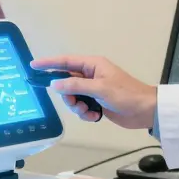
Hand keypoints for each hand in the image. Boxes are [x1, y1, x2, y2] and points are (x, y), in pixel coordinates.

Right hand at [29, 55, 155, 128]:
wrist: (146, 111)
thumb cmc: (125, 94)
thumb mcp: (100, 89)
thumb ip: (76, 85)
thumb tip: (55, 84)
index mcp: (92, 65)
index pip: (65, 61)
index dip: (48, 63)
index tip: (33, 66)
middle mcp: (90, 75)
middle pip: (66, 82)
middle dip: (68, 95)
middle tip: (75, 103)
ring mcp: (93, 89)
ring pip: (72, 97)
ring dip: (77, 107)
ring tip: (89, 112)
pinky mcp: (96, 102)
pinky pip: (81, 107)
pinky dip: (85, 113)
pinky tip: (94, 117)